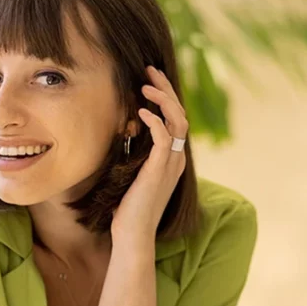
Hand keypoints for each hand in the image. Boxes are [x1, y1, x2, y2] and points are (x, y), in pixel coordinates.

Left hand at [110, 65, 187, 243]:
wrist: (133, 234)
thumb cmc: (128, 209)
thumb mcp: (133, 174)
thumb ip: (136, 153)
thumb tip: (126, 130)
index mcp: (172, 159)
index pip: (176, 119)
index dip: (165, 97)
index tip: (149, 81)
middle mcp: (176, 158)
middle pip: (180, 114)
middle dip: (166, 89)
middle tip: (149, 71)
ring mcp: (171, 164)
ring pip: (177, 121)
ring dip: (162, 100)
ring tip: (145, 86)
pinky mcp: (159, 169)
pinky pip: (163, 137)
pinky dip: (154, 120)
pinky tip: (139, 112)